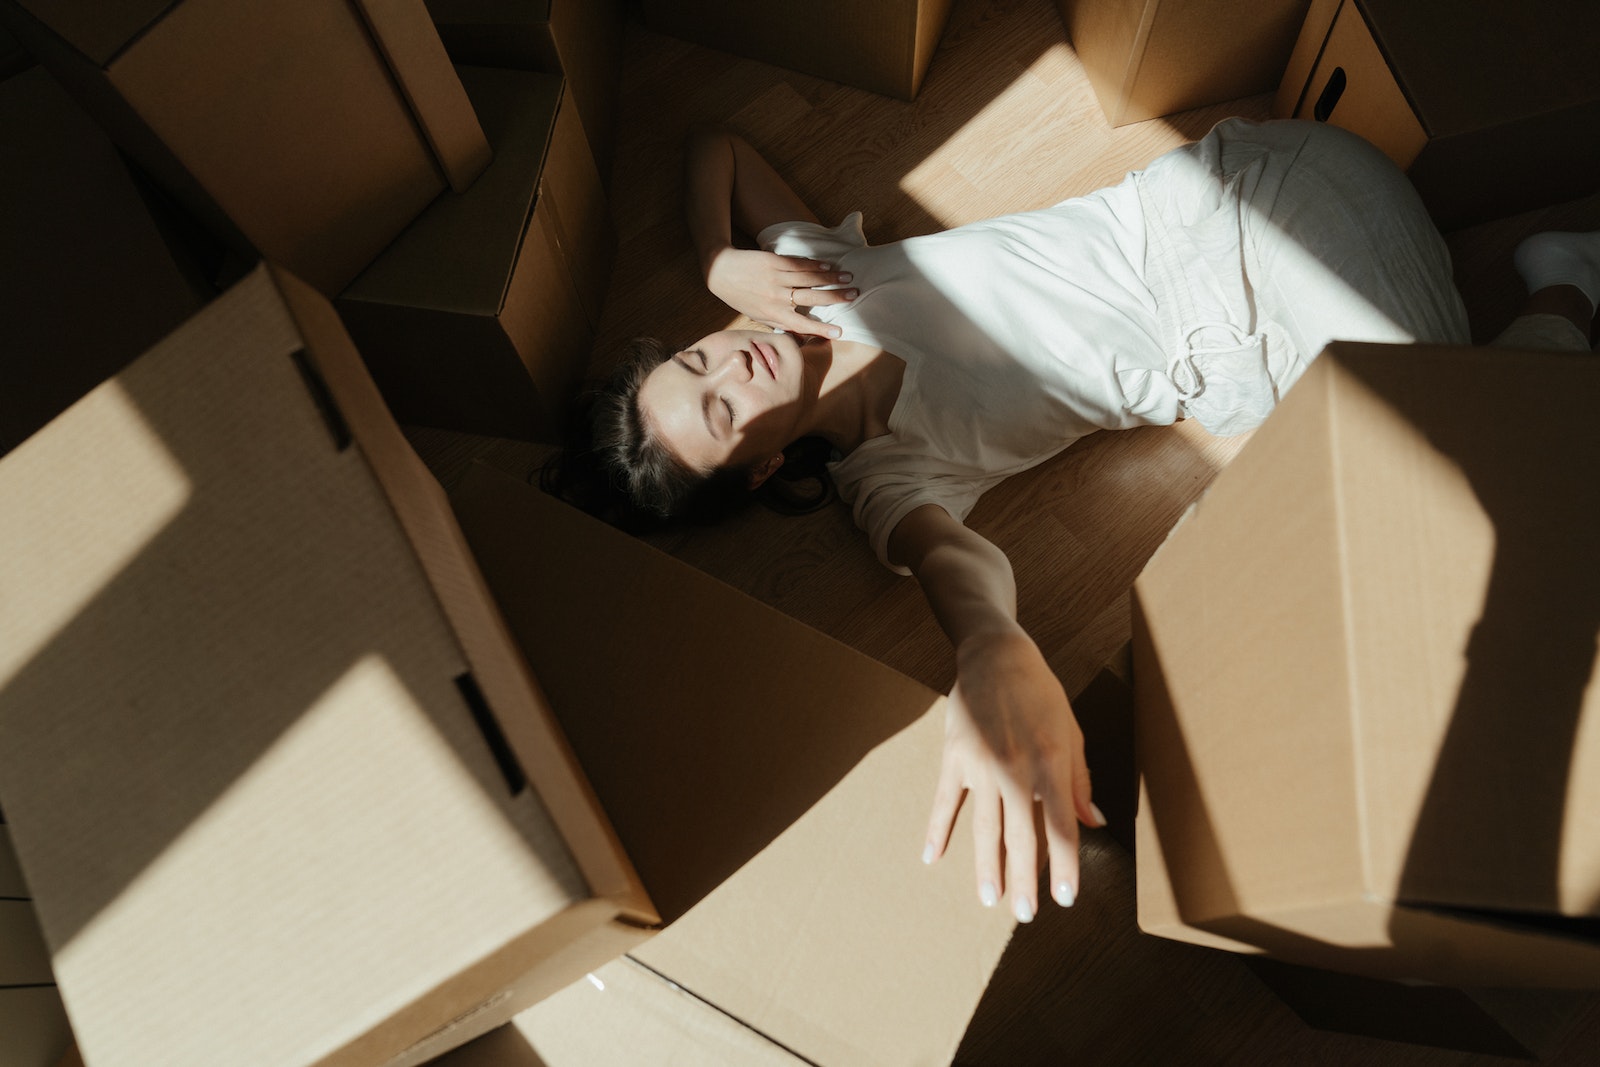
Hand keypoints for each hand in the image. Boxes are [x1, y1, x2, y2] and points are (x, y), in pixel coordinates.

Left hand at [703, 247, 856, 335]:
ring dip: (830, 278)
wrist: (720, 273)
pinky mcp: (774, 261)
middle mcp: (776, 296)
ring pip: (808, 278)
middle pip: (811, 297)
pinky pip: (799, 264)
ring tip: (848, 278)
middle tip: (854, 295)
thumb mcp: (757, 316)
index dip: (820, 329)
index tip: (839, 332)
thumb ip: (779, 323)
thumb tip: (801, 332)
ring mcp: (775, 277)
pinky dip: (815, 265)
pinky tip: (829, 266)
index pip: (800, 323)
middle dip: (835, 297)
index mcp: (772, 314)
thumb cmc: (741, 298)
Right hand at [923, 630, 1102, 921]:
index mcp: (1051, 762)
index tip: (1064, 899)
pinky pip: (944, 801)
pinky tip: (931, 857)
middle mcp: (1016, 767)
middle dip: (1024, 880)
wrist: (996, 656)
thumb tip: (1092, 822)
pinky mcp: (954, 757)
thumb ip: (1079, 780)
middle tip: (1024, 915)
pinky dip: (936, 830)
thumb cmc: (1041, 694)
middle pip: (1021, 835)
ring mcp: (981, 764)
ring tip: (989, 899)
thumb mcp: (1071, 732)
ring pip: (984, 826)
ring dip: (987, 866)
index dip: (1064, 866)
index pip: (1061, 826)